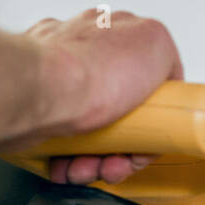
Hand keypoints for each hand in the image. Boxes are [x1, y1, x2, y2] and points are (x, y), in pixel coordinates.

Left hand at [18, 9, 182, 184]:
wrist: (37, 95)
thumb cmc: (87, 72)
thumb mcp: (157, 46)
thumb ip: (166, 56)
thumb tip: (168, 73)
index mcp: (111, 35)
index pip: (146, 83)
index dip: (153, 119)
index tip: (149, 140)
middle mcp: (82, 56)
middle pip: (118, 115)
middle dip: (121, 148)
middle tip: (118, 162)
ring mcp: (58, 83)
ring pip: (90, 135)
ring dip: (95, 161)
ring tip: (88, 169)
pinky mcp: (37, 110)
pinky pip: (60, 145)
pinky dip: (67, 162)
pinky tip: (68, 165)